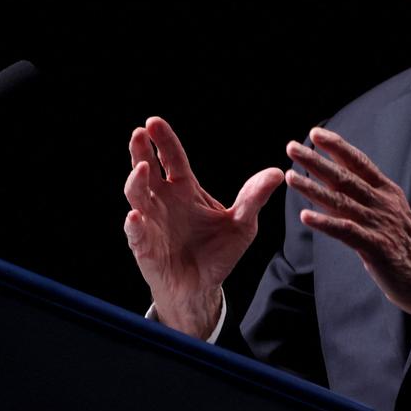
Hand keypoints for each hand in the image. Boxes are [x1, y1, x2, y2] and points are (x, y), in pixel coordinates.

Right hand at [124, 116, 283, 338]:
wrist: (203, 287)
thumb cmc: (218, 251)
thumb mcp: (243, 223)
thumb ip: (254, 198)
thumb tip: (276, 172)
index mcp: (184, 189)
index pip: (172, 158)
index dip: (163, 141)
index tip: (154, 122)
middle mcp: (164, 200)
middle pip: (146, 168)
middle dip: (140, 150)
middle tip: (139, 132)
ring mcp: (151, 222)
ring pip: (136, 195)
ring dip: (136, 180)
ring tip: (142, 167)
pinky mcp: (145, 247)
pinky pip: (136, 233)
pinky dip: (133, 224)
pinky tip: (136, 215)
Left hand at [285, 127, 410, 319]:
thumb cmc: (405, 245)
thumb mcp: (389, 211)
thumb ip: (365, 195)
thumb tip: (335, 180)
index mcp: (387, 191)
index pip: (359, 162)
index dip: (337, 146)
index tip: (315, 133)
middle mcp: (383, 203)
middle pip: (345, 177)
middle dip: (316, 161)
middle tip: (293, 148)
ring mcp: (380, 224)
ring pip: (341, 201)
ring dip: (313, 188)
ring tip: (292, 177)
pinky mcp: (376, 247)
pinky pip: (346, 231)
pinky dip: (325, 223)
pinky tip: (305, 216)